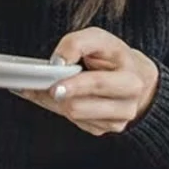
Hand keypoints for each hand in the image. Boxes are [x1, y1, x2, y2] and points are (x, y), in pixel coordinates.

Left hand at [13, 27, 158, 135]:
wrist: (133, 76)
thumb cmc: (113, 56)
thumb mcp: (99, 39)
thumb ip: (77, 44)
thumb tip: (57, 62)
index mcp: (130, 81)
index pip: (97, 84)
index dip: (73, 84)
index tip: (54, 84)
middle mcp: (127, 107)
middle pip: (79, 107)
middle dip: (55, 95)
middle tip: (35, 84)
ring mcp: (115, 122)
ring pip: (72, 115)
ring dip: (52, 101)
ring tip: (43, 85)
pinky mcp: (102, 129)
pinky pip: (73, 121)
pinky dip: (58, 107)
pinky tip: (55, 94)